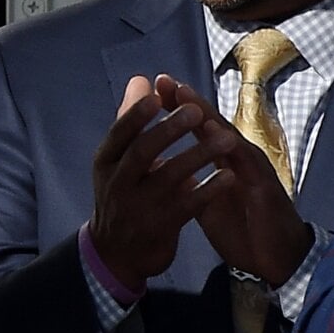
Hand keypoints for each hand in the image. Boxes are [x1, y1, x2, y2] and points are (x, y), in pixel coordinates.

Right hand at [89, 73, 236, 288]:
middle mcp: (117, 183)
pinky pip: (188, 205)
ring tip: (226, 139)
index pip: (119, 134)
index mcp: (105, 162)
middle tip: (195, 111)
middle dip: (168, 130)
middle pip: (142, 152)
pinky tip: (228, 176)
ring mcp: (139, 206)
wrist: (116, 252)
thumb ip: (131, 121)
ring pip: (169, 177)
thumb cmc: (122, 195)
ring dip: (198, 155)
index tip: (155, 94)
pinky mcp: (161, 226)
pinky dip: (209, 190)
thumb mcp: (117, 160)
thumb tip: (141, 80)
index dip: (136, 114)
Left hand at [164, 77, 314, 285]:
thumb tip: (157, 164)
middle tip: (165, 80)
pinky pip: (247, 167)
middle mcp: (238, 159)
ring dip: (208, 116)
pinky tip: (217, 135)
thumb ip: (184, 178)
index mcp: (222, 161)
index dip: (176, 109)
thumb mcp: (203, 199)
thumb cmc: (239, 227)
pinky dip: (233, 149)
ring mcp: (253, 171)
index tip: (152, 87)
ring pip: (229, 138)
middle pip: (211, 124)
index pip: (197, 129)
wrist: (271, 261)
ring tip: (185, 95)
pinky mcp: (264, 189)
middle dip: (188, 102)